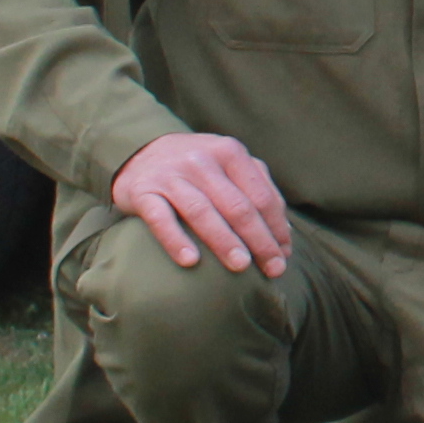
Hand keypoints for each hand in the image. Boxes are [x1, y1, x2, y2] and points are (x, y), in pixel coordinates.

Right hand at [110, 131, 289, 275]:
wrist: (140, 153)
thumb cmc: (198, 168)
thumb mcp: (229, 165)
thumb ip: (258, 189)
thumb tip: (283, 234)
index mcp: (230, 152)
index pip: (261, 195)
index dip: (276, 228)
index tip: (284, 255)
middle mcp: (202, 160)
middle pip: (237, 206)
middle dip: (259, 240)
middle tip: (273, 269)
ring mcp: (171, 175)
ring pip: (203, 212)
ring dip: (225, 242)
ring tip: (241, 267)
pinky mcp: (143, 192)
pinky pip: (161, 218)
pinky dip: (176, 239)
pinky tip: (191, 261)